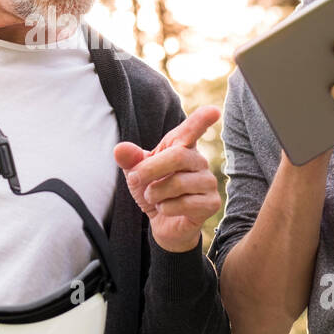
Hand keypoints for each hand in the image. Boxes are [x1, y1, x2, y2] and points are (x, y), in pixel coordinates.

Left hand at [113, 105, 222, 252]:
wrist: (164, 223)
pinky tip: (166, 209)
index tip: (213, 111)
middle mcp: (199, 161)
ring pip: (178, 182)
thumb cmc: (153, 190)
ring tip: (153, 198)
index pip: (192, 130)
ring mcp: (208, 182)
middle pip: (178, 156)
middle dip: (150, 169)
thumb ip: (130, 159)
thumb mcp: (137, 173)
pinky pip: (183, 203)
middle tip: (134, 180)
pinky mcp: (211, 203)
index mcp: (182, 147)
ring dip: (155, 193)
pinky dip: (165, 208)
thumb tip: (120, 149)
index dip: (202, 120)